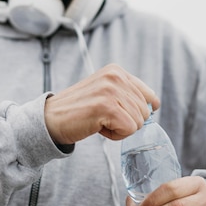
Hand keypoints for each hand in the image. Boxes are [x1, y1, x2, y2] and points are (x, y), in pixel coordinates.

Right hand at [44, 63, 159, 143]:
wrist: (50, 119)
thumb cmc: (79, 110)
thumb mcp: (105, 92)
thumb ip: (126, 93)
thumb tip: (154, 105)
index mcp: (116, 71)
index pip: (149, 94)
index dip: (143, 110)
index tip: (128, 115)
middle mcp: (115, 76)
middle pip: (144, 111)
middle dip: (126, 121)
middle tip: (103, 118)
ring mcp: (111, 90)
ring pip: (138, 122)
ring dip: (119, 129)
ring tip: (99, 121)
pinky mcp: (107, 107)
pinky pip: (128, 129)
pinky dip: (115, 135)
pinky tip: (98, 128)